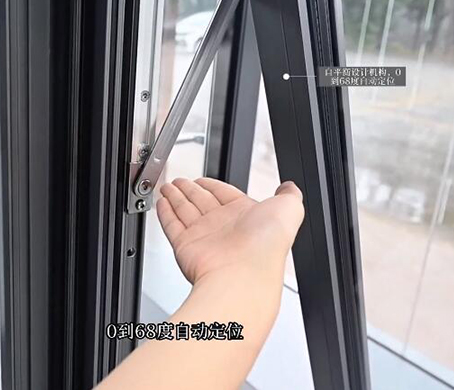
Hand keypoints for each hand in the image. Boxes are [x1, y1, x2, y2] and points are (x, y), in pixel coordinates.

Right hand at [156, 177, 304, 284]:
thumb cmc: (267, 245)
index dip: (211, 185)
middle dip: (189, 190)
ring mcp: (203, 237)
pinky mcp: (185, 246)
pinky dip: (165, 213)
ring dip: (175, 197)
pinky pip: (172, 225)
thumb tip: (290, 187)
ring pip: (185, 211)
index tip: (201, 179)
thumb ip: (289, 194)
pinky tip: (162, 203)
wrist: (244, 274)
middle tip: (179, 181)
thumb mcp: (288, 208)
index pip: (224, 194)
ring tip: (167, 186)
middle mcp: (224, 227)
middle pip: (201, 201)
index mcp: (245, 216)